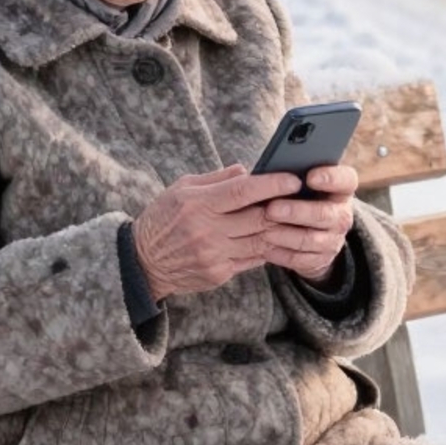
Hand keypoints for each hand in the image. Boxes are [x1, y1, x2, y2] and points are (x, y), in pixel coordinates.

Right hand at [133, 165, 302, 300]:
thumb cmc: (163, 217)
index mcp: (198, 204)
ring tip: (295, 217)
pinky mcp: (219, 273)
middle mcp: (207, 230)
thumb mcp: (181, 189)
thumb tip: (247, 170)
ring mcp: (214, 255)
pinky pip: (253, 259)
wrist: (143, 261)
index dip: (272, 184)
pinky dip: (266, 247)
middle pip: (258, 218)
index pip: (243, 191)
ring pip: (261, 240)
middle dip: (284, 207)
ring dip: (281, 229)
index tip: (294, 179)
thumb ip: (216, 179)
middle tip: (302, 197)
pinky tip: (276, 237)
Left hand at [258, 164, 358, 282]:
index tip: (310, 176)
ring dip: (285, 235)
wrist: (307, 231)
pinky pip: (301, 260)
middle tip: (271, 208)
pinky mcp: (321, 259)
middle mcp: (342, 215)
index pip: (346, 180)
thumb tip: (254, 169)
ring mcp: (334, 239)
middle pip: (324, 214)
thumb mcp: (299, 183)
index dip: (331, 178)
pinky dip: (281, 253)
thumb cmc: (297, 196)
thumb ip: (289, 174)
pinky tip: (264, 247)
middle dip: (296, 211)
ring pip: (311, 239)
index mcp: (340, 189)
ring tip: (263, 230)